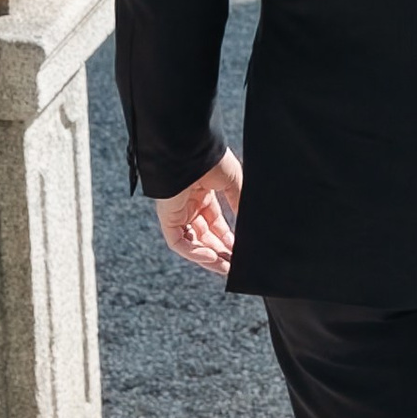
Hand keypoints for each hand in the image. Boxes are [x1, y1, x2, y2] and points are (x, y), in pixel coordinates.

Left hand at [156, 151, 241, 278]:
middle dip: (219, 252)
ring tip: (226, 268)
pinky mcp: (167, 217)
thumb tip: (249, 226)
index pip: (214, 223)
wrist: (190, 149)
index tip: (240, 251)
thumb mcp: (234, 183)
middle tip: (235, 265)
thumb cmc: (212, 159)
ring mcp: (177, 211)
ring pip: (191, 243)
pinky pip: (178, 242)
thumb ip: (240, 204)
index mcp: (203, 194)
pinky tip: (212, 258)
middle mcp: (189, 204)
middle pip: (204, 236)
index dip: (227, 238)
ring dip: (208, 257)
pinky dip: (194, 253)